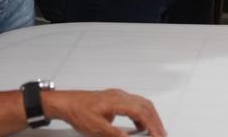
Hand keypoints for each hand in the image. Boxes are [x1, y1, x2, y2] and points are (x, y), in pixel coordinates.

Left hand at [43, 88, 165, 136]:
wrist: (66, 102)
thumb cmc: (78, 111)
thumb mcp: (96, 128)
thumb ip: (114, 133)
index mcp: (117, 101)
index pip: (141, 113)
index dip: (152, 125)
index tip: (157, 135)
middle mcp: (120, 96)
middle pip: (145, 106)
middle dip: (156, 121)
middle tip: (161, 134)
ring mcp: (118, 95)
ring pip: (141, 103)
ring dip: (150, 116)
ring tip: (153, 130)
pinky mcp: (115, 98)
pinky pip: (134, 103)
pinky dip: (141, 114)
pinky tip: (139, 125)